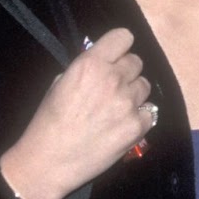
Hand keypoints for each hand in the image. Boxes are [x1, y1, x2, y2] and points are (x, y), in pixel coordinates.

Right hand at [0, 28, 153, 198]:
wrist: (49, 161)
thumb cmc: (48, 122)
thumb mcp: (60, 83)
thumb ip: (86, 69)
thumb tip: (104, 64)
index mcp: (90, 64)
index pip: (123, 37)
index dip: (120, 47)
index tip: (116, 56)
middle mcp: (113, 79)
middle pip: (136, 62)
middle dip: (126, 72)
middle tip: (114, 87)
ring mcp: (127, 103)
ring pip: (145, 86)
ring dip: (134, 94)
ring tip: (117, 109)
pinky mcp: (137, 127)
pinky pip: (150, 112)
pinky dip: (139, 117)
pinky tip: (123, 125)